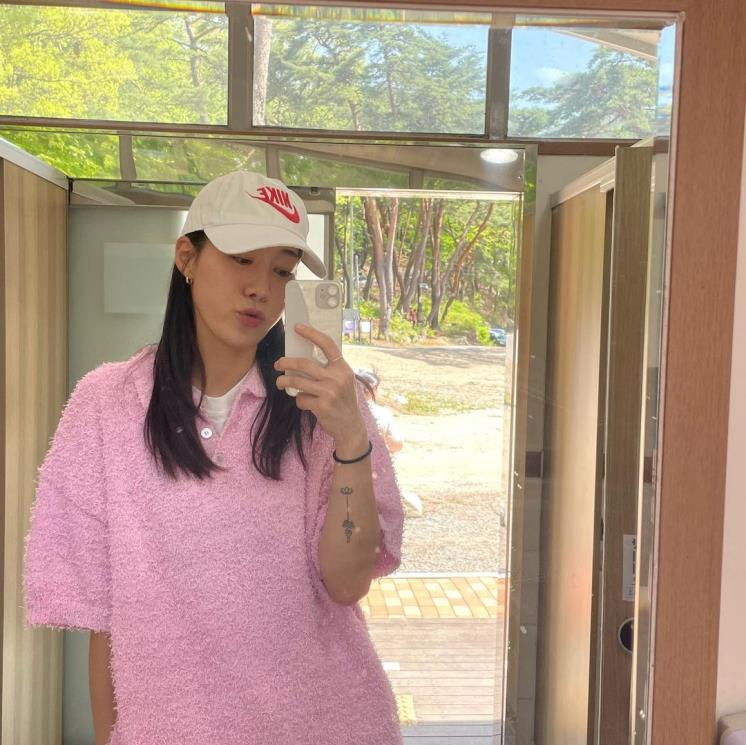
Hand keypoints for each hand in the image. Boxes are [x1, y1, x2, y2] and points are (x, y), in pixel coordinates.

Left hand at [274, 324, 367, 448]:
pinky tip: (305, 403)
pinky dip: (299, 401)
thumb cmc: (343, 401)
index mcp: (343, 368)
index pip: (327, 344)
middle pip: (304, 364)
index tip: (297, 327)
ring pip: (297, 382)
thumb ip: (329, 370)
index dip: (312, 334)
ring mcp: (329, 392)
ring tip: (280, 383)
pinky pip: (301, 399)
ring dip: (284, 382)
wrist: (351, 427)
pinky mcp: (322, 406)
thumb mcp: (343, 381)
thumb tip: (301, 359)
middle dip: (286, 362)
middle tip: (278, 363)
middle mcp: (337, 378)